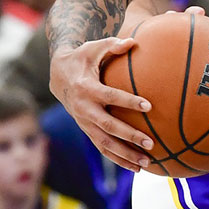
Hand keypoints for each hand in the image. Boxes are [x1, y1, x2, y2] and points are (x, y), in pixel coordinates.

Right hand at [49, 36, 153, 171]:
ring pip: (104, 143)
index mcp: (86, 88)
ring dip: (125, 155)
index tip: (148, 106)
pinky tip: (136, 167)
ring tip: (147, 163)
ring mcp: (83, 122)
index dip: (128, 101)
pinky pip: (102, 148)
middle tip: (150, 142)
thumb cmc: (83, 58)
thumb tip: (133, 41)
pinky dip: (118, 159)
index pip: (110, 96)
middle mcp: (83, 108)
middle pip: (108, 126)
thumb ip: (113, 45)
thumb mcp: (94, 47)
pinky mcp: (86, 130)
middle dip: (129, 136)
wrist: (58, 75)